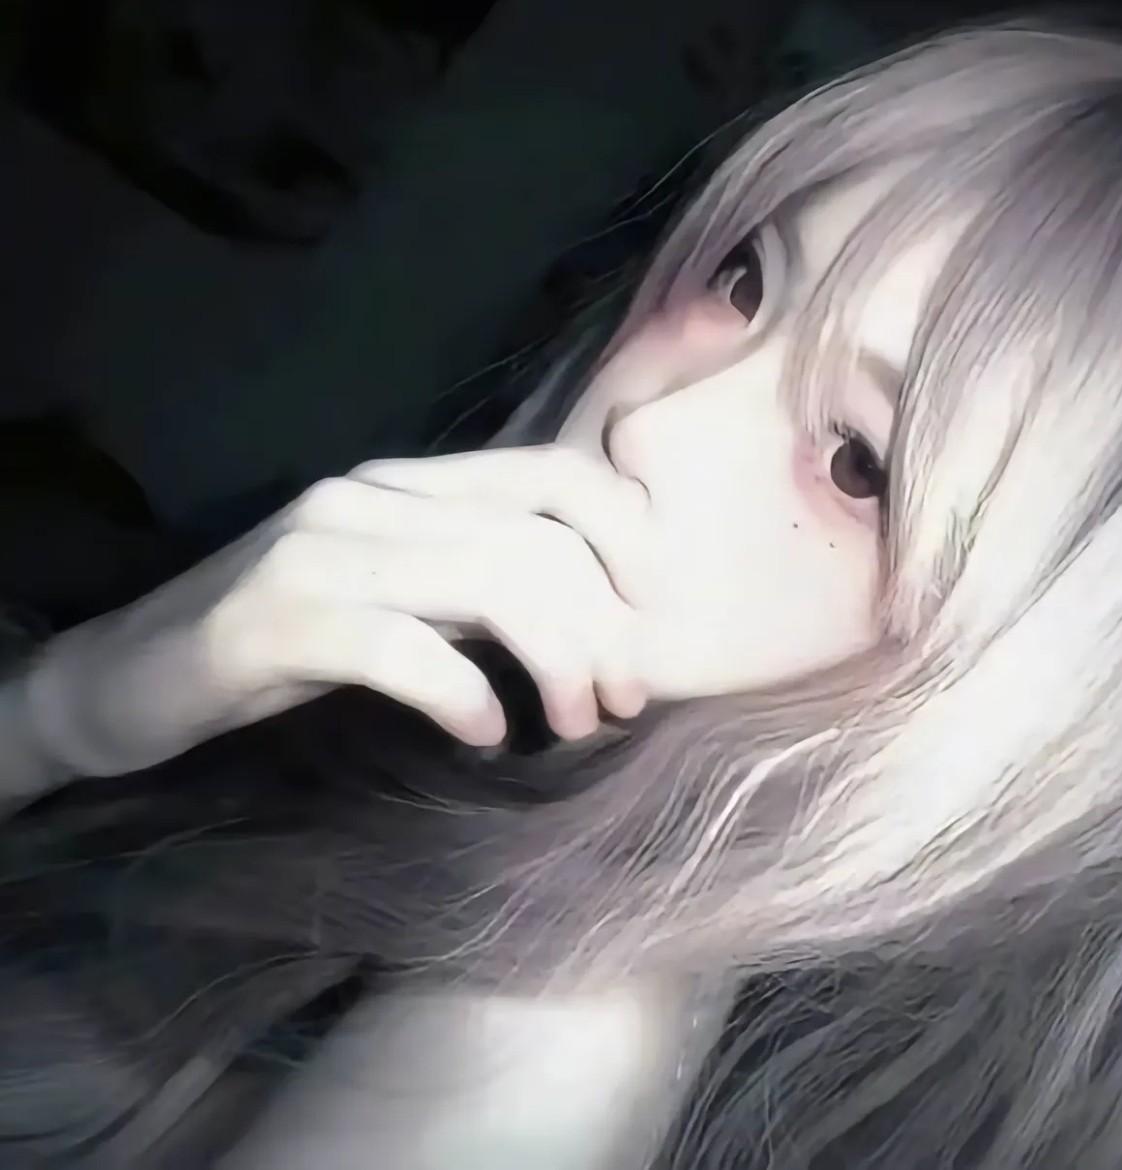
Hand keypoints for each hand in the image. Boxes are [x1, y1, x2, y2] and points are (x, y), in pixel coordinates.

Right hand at [21, 446, 651, 777]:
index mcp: (410, 486)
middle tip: (618, 704)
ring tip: (569, 727)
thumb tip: (595, 621)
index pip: (553, 476)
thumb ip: (481, 591)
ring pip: (487, 581)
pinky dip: (462, 696)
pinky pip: (401, 648)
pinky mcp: (274, 618)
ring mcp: (319, 551)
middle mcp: (371, 497)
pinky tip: (483, 738)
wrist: (132, 675)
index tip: (646, 626)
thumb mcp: (402, 603)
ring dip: (554, 662)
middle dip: (601, 629)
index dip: (624, 542)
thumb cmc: (285, 645)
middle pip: (536, 540)